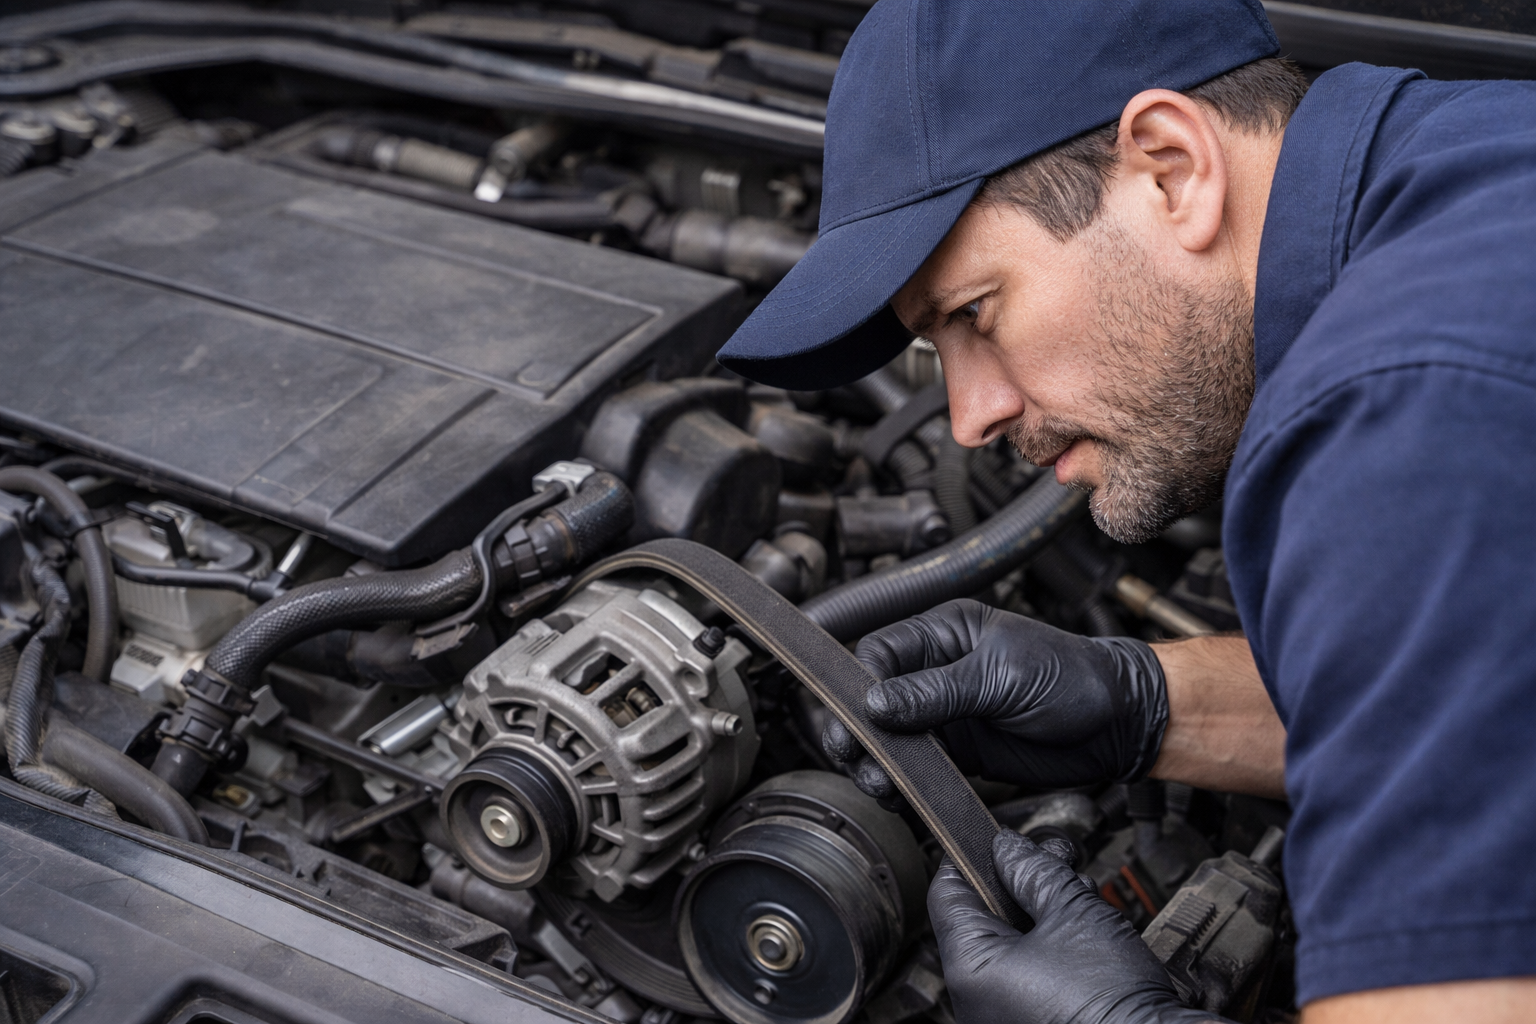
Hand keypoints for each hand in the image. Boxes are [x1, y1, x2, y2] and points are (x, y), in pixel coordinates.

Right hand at [823, 599, 1166, 798]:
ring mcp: (946, 712)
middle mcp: (937, 670)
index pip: (879, 653)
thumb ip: (936, 692)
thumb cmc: (1073, 679)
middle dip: (859, 730)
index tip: (859, 718)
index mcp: (944, 633)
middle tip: (856, 757)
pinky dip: (901, 782)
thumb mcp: (1001, 677)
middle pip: (873, 699)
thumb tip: (876, 703)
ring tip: (878, 782)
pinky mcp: (960, 750)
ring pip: (889, 737)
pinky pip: (916, 766)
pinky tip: (898, 792)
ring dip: (877, 761)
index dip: (861, 686)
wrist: (1118, 724)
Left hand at [931, 831, 1219, 1023]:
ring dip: (1040, 912)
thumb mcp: (1074, 913)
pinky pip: (1026, 975)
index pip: (947, 895)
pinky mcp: (1029, 1023)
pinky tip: (1081, 930)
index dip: (969, 857)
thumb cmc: (1112, 1000)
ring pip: (1009, 945)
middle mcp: (975, 998)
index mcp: (970, 968)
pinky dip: (1048, 948)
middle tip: (1051, 858)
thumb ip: (1034, 871)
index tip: (991, 837)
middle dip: (1019, 881)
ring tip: (1078, 893)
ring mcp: (1001, 1015)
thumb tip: (1007, 848)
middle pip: (982, 918)